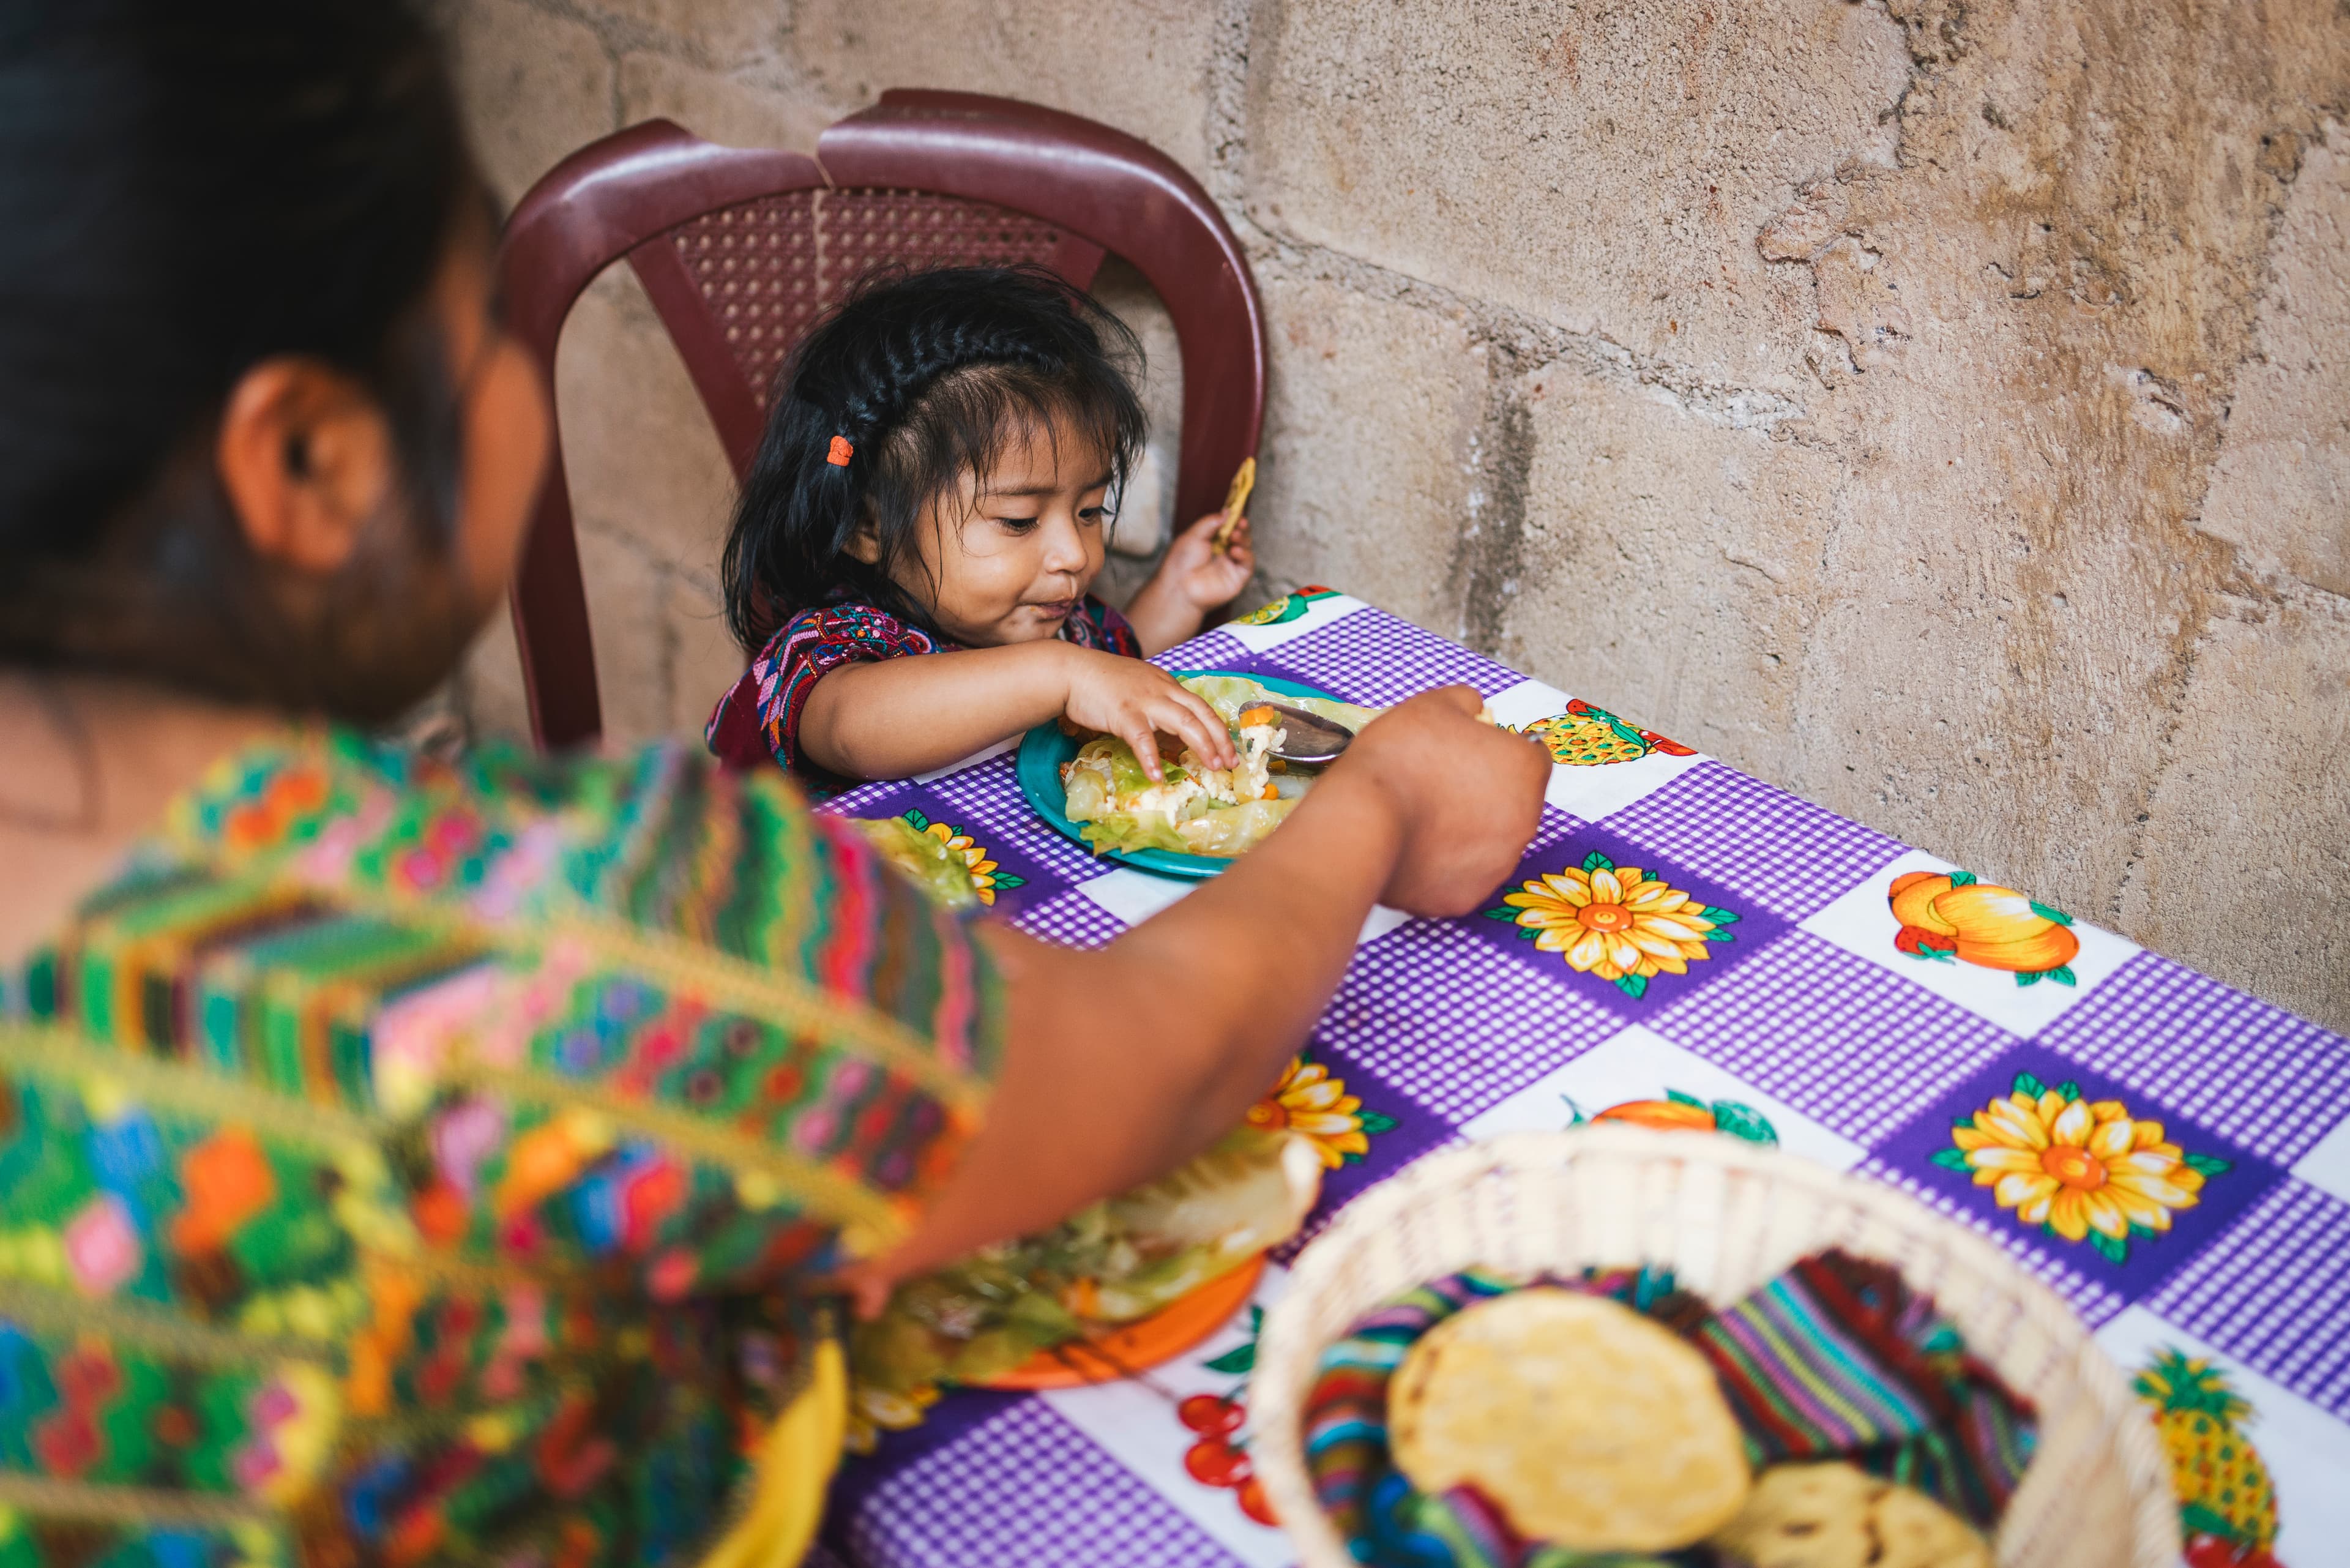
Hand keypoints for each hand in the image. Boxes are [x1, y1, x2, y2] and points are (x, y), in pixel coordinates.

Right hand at [1061, 647, 1236, 778]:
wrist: (1070, 670)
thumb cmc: (1100, 683)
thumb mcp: (1138, 690)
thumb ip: (1157, 709)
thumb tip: (1173, 738)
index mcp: (1166, 684)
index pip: (1201, 706)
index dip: (1218, 728)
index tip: (1229, 749)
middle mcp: (1161, 689)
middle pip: (1201, 713)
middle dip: (1220, 739)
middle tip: (1230, 762)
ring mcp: (1144, 699)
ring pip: (1183, 721)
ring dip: (1202, 745)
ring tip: (1213, 767)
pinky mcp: (1123, 712)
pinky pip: (1142, 738)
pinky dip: (1151, 758)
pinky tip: (1157, 776)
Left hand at [1154, 509, 1257, 612]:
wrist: (1178, 587)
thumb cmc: (1180, 563)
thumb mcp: (1193, 535)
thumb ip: (1211, 522)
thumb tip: (1227, 511)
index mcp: (1211, 543)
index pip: (1228, 528)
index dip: (1234, 519)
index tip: (1237, 511)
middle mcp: (1222, 554)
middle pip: (1240, 537)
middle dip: (1241, 528)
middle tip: (1240, 522)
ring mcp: (1230, 567)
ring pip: (1246, 548)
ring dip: (1243, 539)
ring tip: (1234, 536)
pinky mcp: (1237, 579)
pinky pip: (1248, 565)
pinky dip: (1245, 555)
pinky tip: (1235, 551)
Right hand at [1335, 686, 1547, 916]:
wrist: (1362, 821)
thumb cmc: (1400, 755)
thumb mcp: (1432, 704)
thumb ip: (1465, 701)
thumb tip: (1475, 708)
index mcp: (1525, 769)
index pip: (1532, 756)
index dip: (1501, 751)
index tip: (1470, 753)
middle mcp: (1526, 822)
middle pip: (1514, 802)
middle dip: (1486, 793)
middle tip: (1440, 784)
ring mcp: (1499, 865)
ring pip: (1490, 843)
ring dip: (1468, 830)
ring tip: (1422, 817)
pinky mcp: (1468, 898)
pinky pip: (1462, 876)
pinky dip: (1444, 866)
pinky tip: (1414, 848)